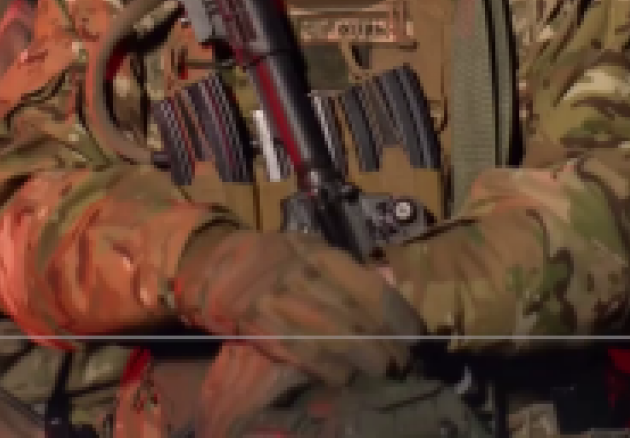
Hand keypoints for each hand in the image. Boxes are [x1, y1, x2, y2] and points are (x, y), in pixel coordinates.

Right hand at [174, 226, 423, 387]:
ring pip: (332, 335)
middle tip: (406, 364)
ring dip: (363, 360)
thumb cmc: (268, 259)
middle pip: (355, 316)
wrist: (212, 265)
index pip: (370, 286)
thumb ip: (341, 271)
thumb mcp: (307, 250)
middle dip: (385, 344)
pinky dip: (326, 367)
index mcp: (318, 253)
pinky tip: (344, 378)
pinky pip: (301, 351)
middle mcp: (301, 274)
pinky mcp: (260, 325)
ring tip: (386, 373)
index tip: (417, 334)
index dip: (397, 314)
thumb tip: (387, 294)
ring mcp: (279, 299)